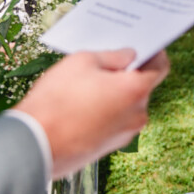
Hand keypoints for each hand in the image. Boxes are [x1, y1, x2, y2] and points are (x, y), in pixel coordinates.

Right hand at [15, 48, 169, 178]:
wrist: (33, 146)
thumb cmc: (56, 101)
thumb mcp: (82, 61)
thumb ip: (112, 56)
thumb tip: (128, 56)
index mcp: (136, 91)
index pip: (160, 67)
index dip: (153, 53)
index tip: (143, 45)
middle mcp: (137, 115)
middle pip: (142, 86)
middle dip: (128, 73)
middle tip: (107, 61)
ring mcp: (124, 134)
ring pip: (126, 105)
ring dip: (115, 93)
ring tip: (88, 83)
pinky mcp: (108, 147)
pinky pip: (114, 121)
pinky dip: (105, 110)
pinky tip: (83, 103)